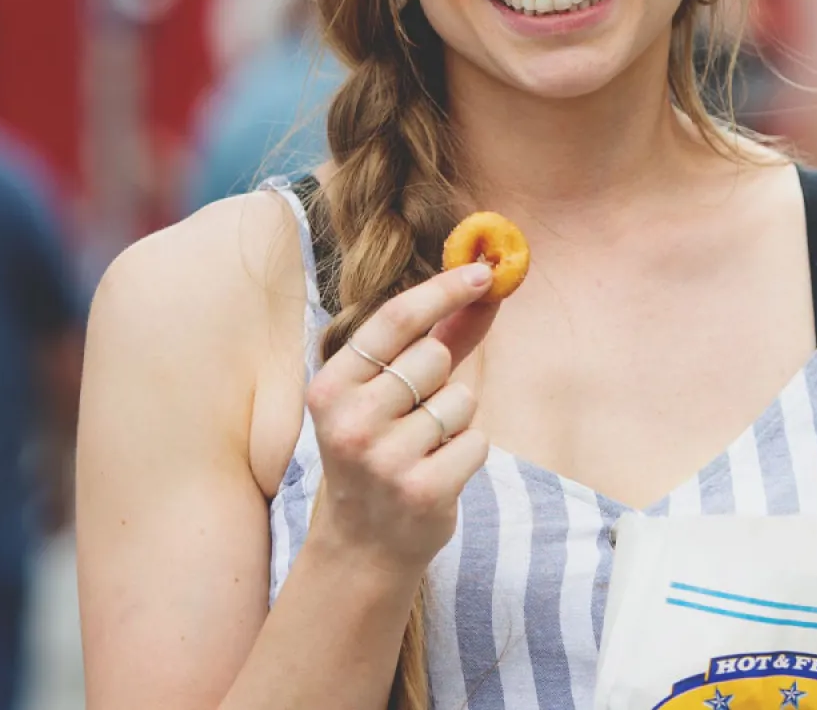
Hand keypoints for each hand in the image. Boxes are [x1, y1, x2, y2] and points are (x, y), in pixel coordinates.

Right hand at [305, 262, 499, 574]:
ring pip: (462, 399)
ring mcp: (384, 459)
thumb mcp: (387, 394)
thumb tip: (486, 285)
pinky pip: (478, 440)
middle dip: (441, 378)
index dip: (442, 290)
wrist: (363, 545)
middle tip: (414, 415)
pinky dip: (468, 452)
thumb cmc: (380, 451)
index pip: (395, 320)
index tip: (480, 272)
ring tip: (423, 448)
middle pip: (435, 357)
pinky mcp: (422, 490)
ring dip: (456, 420)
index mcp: (330, 385)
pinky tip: (437, 472)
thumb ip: (438, 336)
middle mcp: (349, 420)